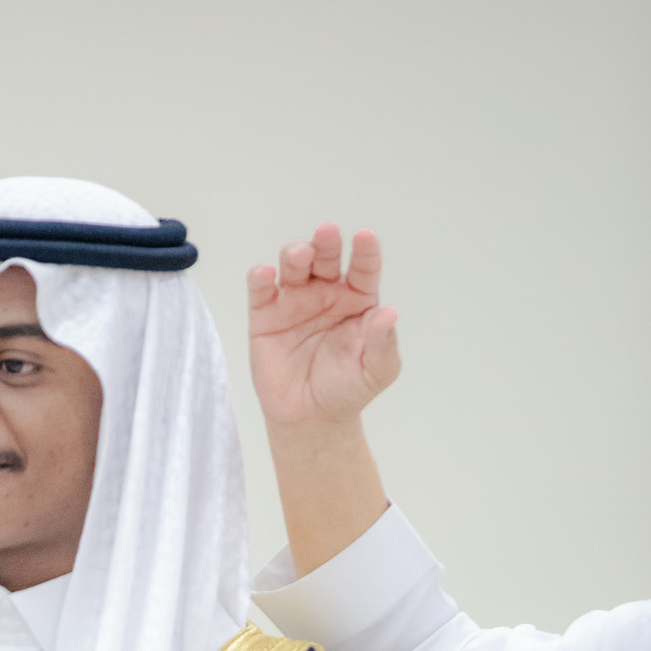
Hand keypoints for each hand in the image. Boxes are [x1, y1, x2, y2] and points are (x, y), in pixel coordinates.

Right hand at [248, 225, 399, 435]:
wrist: (311, 418)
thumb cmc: (347, 389)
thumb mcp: (376, 371)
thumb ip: (383, 344)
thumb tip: (389, 314)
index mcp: (357, 299)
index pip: (363, 268)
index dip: (365, 252)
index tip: (365, 238)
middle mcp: (326, 292)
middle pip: (326, 258)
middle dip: (326, 243)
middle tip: (327, 232)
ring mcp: (294, 301)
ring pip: (293, 266)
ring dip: (295, 253)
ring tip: (300, 255)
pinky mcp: (265, 316)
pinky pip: (261, 290)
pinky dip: (260, 278)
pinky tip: (265, 273)